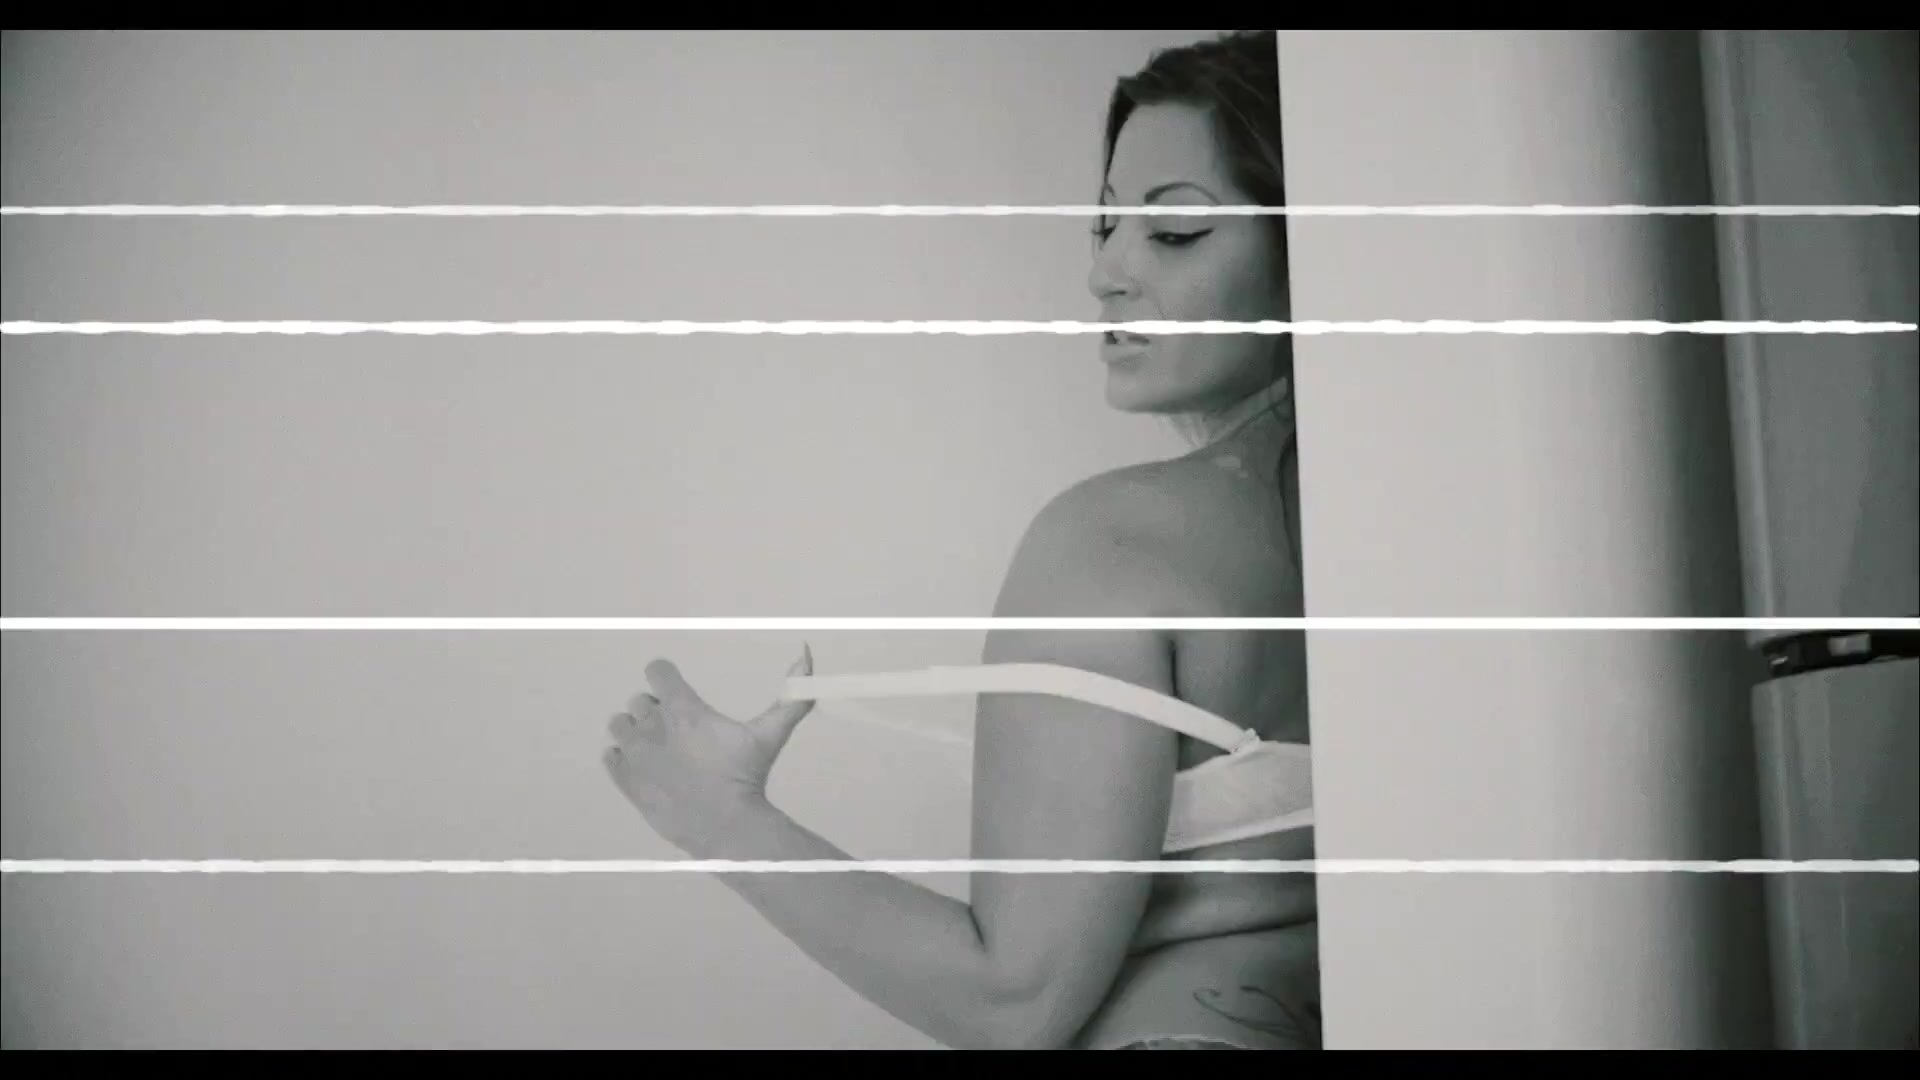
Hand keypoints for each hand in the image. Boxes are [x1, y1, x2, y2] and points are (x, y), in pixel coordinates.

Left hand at [603, 646, 814, 856]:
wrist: (724, 827)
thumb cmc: (747, 776)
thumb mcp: (770, 734)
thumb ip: (790, 696)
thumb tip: (807, 652)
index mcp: (683, 708)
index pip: (656, 670)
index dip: (666, 677)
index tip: (677, 691)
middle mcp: (652, 724)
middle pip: (638, 700)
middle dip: (655, 710)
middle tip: (677, 730)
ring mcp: (635, 753)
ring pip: (618, 725)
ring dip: (634, 731)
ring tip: (657, 749)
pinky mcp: (624, 780)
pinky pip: (609, 756)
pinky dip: (622, 758)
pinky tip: (644, 768)